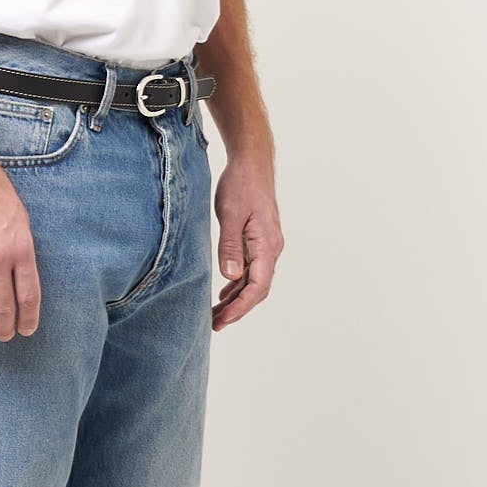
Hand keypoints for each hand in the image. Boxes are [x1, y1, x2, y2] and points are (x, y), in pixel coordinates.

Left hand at [210, 144, 283, 328]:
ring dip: (237, 299)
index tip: (223, 319)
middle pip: (258, 289)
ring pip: (255, 281)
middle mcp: (272, 248)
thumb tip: (231, 276)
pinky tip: (225, 292)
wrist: (252, 162)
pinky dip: (239, 284)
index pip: (257, 286)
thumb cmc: (241, 184)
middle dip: (238, 309)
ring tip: (216, 314)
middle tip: (215, 324)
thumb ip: (231, 246)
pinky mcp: (260, 239)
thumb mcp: (231, 214)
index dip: (240, 307)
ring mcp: (267, 244)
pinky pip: (252, 269)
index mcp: (267, 244)